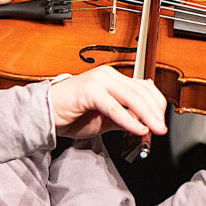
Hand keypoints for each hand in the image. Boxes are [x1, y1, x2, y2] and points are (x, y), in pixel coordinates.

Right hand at [51, 64, 168, 141]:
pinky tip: (137, 129)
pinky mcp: (89, 90)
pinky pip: (114, 106)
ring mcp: (98, 81)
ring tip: (154, 129)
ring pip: (131, 97)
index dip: (156, 105)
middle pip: (141, 92)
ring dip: (146, 115)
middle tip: (162, 129)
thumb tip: (146, 126)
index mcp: (113, 79)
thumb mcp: (105, 119)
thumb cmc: (70, 115)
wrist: (43, 115)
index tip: (161, 122)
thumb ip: (125, 119)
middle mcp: (108, 76)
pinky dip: (128, 119)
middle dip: (155, 112)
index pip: (144, 88)